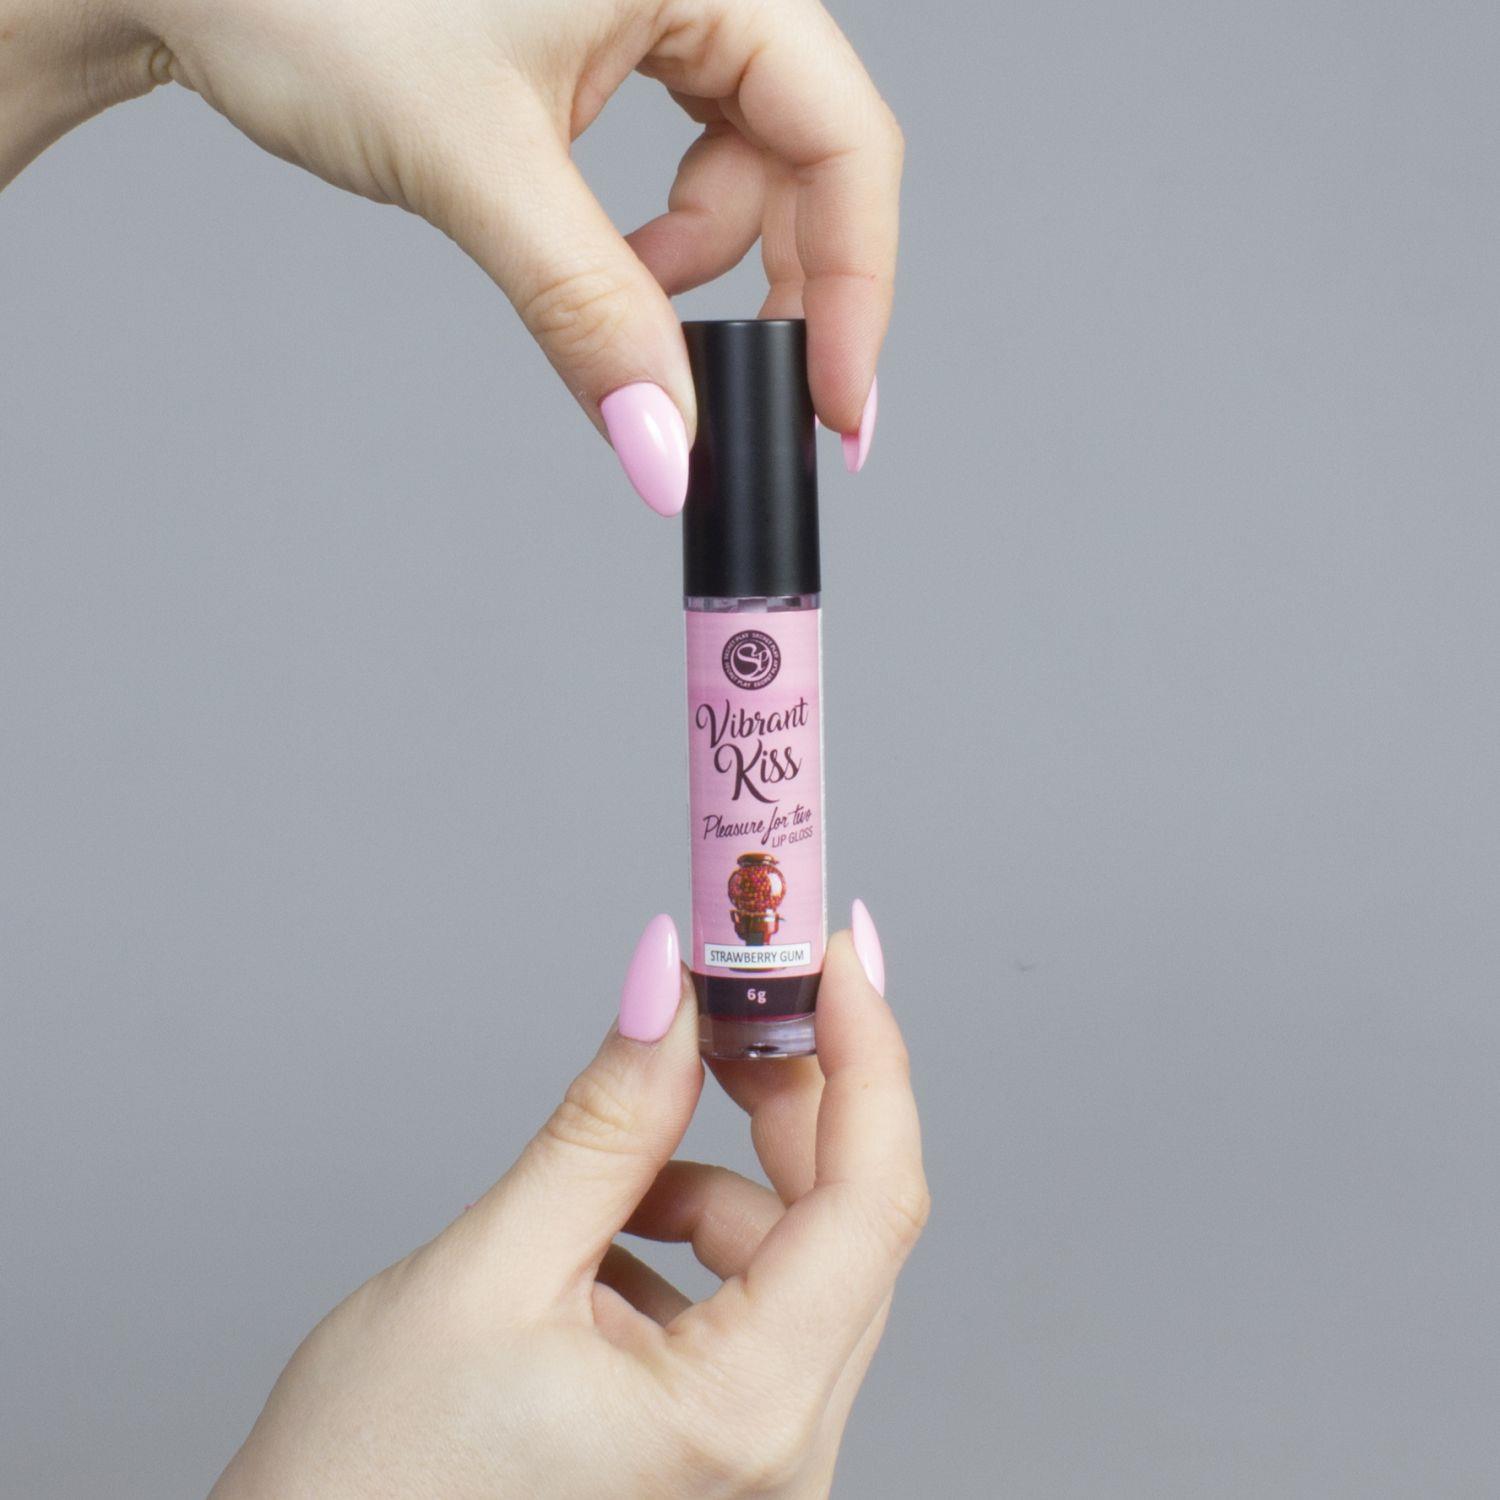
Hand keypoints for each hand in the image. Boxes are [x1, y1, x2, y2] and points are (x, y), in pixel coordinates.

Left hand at [1, 0, 899, 509]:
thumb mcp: (474, 163)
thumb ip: (589, 310)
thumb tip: (667, 451)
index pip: (846, 137)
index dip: (857, 288)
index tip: (836, 408)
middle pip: (806, 159)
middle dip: (780, 289)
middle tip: (739, 398)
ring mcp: (655, 1)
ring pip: (743, 164)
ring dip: (701, 264)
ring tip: (629, 307)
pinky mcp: (606, 37)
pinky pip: (679, 153)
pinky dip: (653, 233)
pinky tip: (609, 259)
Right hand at [210, 907, 926, 1498]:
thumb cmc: (372, 1484)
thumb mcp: (490, 1271)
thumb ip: (603, 1125)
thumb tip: (667, 992)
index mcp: (742, 1417)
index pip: (870, 1199)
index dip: (865, 1053)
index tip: (828, 954)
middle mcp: (779, 1456)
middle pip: (842, 1218)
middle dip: (787, 1090)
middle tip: (724, 996)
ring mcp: (757, 1460)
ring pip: (794, 1254)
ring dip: (716, 1173)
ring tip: (607, 1166)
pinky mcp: (723, 1449)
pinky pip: (750, 1301)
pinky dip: (691, 1236)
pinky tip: (604, 1234)